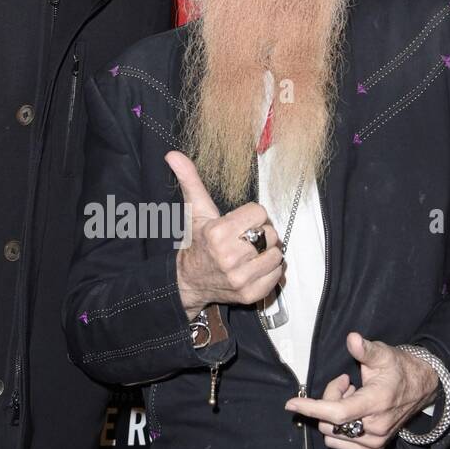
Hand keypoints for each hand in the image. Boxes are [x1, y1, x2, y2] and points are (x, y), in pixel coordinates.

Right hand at [165, 151, 283, 317]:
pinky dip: (270, 271)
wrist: (189, 281)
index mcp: (218, 233)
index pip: (260, 212)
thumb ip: (189, 180)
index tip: (240, 222)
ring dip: (267, 253)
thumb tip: (173, 154)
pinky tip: (253, 268)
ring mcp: (240, 278)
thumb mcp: (194, 211)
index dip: (252, 215)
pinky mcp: (250, 294)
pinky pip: (276, 275)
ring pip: (277, 255)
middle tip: (246, 239)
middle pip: (271, 233)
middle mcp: (229, 257)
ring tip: (251, 254)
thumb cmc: (197, 243)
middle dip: (261, 233)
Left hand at [285, 331, 438, 448]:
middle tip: (345, 383)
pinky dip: (338, 429)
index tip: (291, 404)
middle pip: (329, 422)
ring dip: (334, 416)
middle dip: (328, 400)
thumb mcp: (383, 354)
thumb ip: (365, 349)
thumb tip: (352, 339)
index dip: (311, 408)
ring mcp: (375, 441)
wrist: (422, 388)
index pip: (336, 413)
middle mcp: (376, 427)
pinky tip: (353, 413)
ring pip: (332, 434)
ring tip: (352, 397)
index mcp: (376, 403)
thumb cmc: (399, 369)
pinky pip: (339, 443)